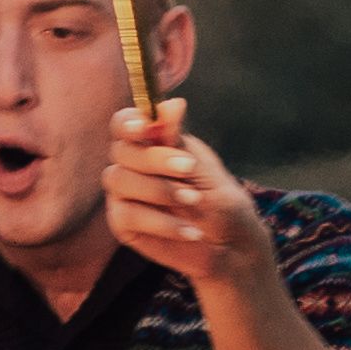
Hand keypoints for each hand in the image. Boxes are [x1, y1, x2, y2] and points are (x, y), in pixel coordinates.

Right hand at [100, 104, 274, 292]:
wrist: (231, 246)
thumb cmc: (221, 203)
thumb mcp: (205, 168)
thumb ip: (179, 141)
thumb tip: (172, 103)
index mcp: (152, 144)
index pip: (124, 124)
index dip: (128, 123)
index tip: (145, 126)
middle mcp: (132, 166)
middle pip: (121, 151)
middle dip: (154, 159)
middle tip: (189, 169)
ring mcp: (125, 195)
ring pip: (119, 180)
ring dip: (158, 189)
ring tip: (194, 200)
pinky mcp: (123, 224)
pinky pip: (128, 215)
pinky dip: (161, 222)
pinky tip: (189, 230)